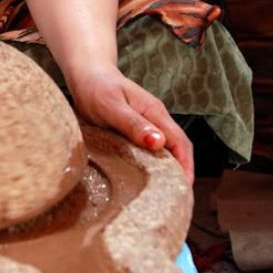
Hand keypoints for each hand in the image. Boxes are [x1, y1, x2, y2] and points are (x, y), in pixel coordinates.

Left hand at [67, 69, 194, 183]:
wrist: (86, 76)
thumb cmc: (97, 89)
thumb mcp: (112, 107)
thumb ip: (133, 124)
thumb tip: (159, 143)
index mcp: (155, 113)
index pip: (180, 142)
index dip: (186, 164)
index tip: (185, 186)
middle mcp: (155, 119)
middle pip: (177, 148)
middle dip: (182, 171)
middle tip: (177, 196)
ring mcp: (146, 124)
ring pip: (164, 149)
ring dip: (167, 169)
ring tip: (164, 192)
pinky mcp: (134, 130)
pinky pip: (148, 148)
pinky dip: (152, 164)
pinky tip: (145, 178)